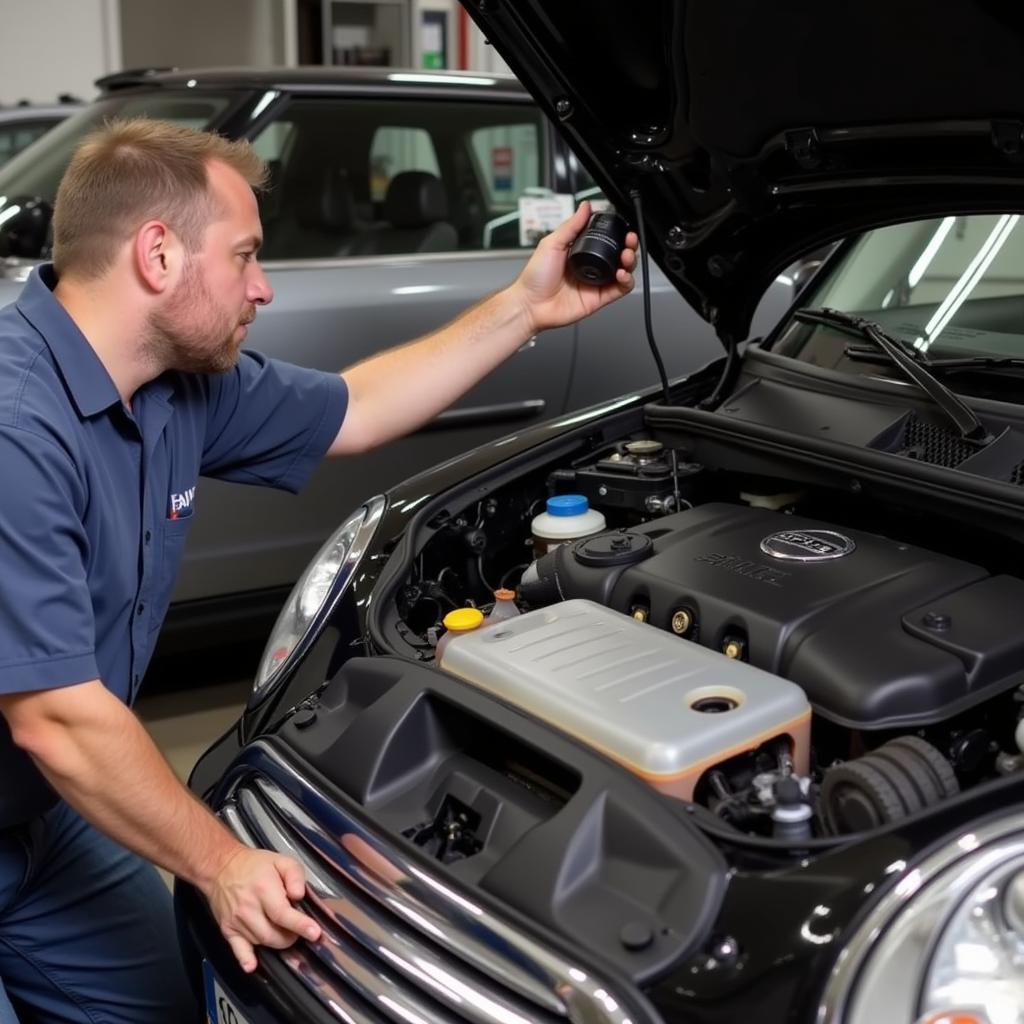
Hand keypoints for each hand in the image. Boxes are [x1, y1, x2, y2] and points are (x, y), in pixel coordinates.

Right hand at [204, 846, 321, 972]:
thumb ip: (295, 876)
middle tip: (297, 930)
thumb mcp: (281, 861)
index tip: (315, 933)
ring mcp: (237, 922)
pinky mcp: (228, 930)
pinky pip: (237, 949)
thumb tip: (298, 896)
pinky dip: (245, 960)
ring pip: (261, 942)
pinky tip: (252, 966)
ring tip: (283, 932)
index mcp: (264, 890)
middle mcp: (249, 908)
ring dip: (276, 942)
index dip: (300, 925)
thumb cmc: (256, 865)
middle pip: (273, 935)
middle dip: (291, 937)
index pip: (283, 914)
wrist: (221, 868)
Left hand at [511, 200, 637, 334]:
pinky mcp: (599, 298)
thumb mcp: (552, 243)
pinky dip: (626, 281)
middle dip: (629, 245)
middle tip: (630, 240)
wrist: (530, 304)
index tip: (622, 226)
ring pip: (624, 271)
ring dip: (630, 261)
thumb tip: (585, 207)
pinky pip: (620, 290)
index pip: (606, 240)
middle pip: (619, 255)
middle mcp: (591, 267)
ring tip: (626, 255)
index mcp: (580, 252)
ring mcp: (596, 283)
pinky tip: (622, 274)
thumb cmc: (535, 278)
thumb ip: (571, 225)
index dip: (617, 233)